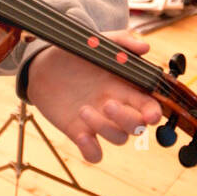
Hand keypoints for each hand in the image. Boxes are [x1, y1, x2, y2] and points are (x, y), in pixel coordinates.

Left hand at [25, 29, 163, 163]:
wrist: (42, 66)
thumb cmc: (75, 53)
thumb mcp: (98, 42)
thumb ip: (122, 41)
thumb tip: (145, 47)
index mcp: (125, 87)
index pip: (149, 105)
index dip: (153, 113)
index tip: (150, 115)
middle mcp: (116, 107)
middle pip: (137, 126)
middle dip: (128, 119)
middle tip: (107, 104)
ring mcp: (99, 122)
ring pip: (119, 138)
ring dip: (105, 128)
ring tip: (83, 109)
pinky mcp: (80, 132)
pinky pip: (95, 154)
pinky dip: (92, 151)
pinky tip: (82, 136)